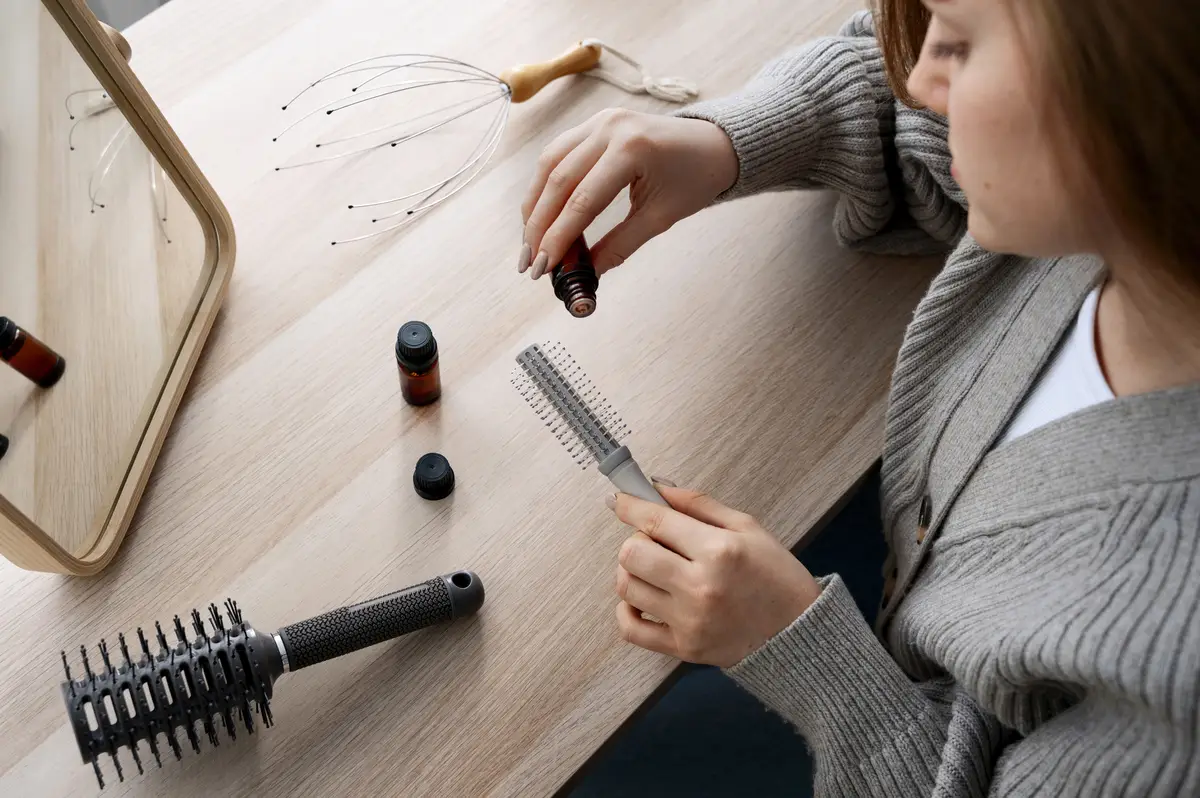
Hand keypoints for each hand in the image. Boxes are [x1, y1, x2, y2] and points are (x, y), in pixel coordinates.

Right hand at [519, 109, 737, 277]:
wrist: (715, 144)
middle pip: (558, 180)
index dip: (558, 237)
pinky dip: (545, 185)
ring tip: (529, 242)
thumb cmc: (695, 180)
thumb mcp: (660, 218)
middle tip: (528, 262)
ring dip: (535, 205)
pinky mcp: (594, 122)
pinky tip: (541, 212)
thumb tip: (585, 274)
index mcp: (632, 149)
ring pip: (550, 163)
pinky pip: (558, 153)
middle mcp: (610, 127)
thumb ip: (619, 246)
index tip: (543, 268)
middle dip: (538, 225)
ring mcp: (599, 120)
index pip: (582, 200)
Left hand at [608, 482, 822, 667]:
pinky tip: (643, 598)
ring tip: (654, 568)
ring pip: (627, 587)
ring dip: (632, 571)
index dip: (630, 506)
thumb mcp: (747, 527)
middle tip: (654, 540)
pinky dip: (626, 610)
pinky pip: (630, 629)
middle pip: (632, 553)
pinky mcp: (683, 648)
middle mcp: (700, 586)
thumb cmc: (776, 575)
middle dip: (636, 539)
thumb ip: (698, 504)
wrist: (799, 632)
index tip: (620, 500)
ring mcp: (689, 621)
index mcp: (718, 551)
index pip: (656, 521)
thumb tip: (656, 488)